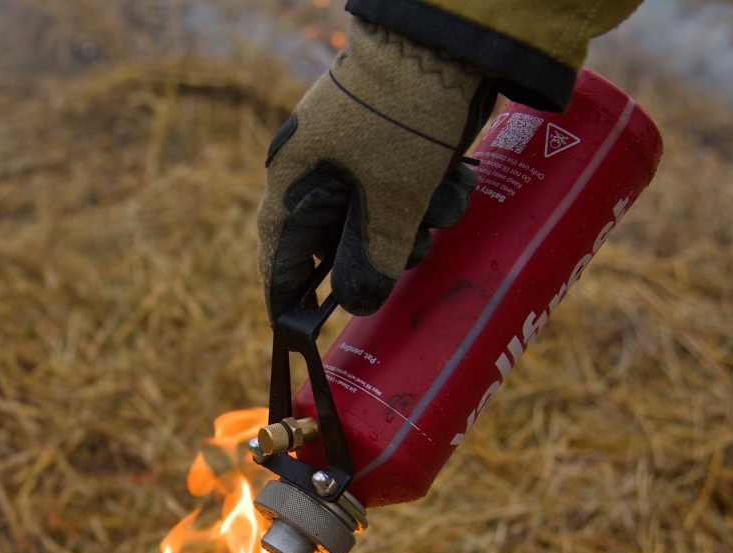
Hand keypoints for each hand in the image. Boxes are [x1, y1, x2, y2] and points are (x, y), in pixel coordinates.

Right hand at [257, 18, 492, 320]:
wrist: (443, 42)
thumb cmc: (401, 123)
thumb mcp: (391, 203)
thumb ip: (373, 262)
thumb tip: (358, 303)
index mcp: (295, 183)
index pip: (279, 257)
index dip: (289, 297)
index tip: (300, 330)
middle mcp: (319, 172)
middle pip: (342, 243)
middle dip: (386, 251)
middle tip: (415, 245)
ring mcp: (356, 156)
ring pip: (383, 218)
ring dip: (420, 220)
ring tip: (441, 196)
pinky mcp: (392, 144)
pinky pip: (407, 190)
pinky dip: (433, 192)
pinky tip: (453, 174)